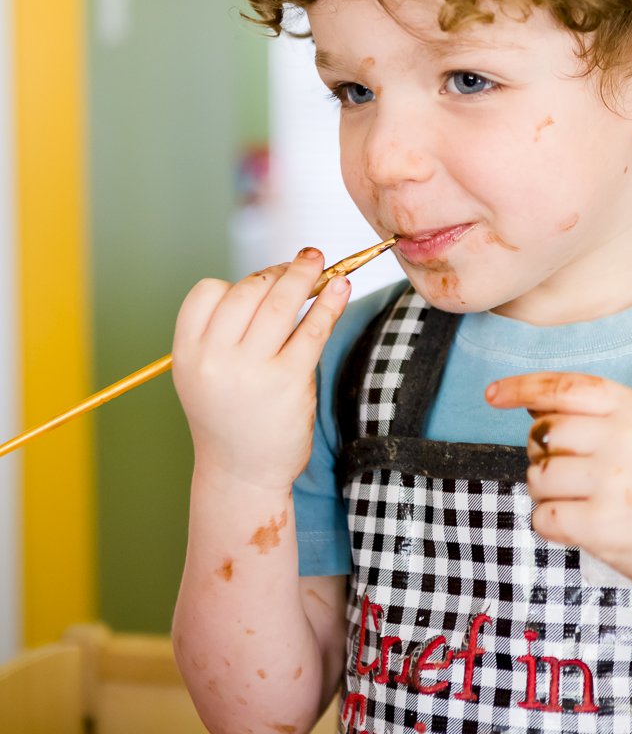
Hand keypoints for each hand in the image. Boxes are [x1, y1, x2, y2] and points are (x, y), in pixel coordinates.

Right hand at [172, 248, 350, 489]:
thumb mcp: (205, 373)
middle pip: (248, 291)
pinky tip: (341, 287)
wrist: (241, 473)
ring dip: (304, 274)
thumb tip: (277, 278)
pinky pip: (312, 330)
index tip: (260, 283)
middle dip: (277, 271)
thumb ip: (224, 331)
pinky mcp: (289, 381)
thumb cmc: (228, 416)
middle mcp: (215, 359)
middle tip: (300, 262)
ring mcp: (251, 370)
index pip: (207, 293)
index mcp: (188, 353)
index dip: (236, 282)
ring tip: (318, 261)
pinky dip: (329, 303)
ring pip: (281, 303)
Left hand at [486, 372, 631, 595]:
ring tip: (580, 500)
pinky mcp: (601, 526)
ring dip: (546, 492)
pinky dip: (550, 524)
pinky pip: (542, 517)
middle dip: (543, 454)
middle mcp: (622, 439)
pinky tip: (579, 525)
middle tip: (572, 473)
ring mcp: (612, 483)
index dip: (521, 387)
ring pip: (537, 476)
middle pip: (543, 434)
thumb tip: (528, 399)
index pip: (562, 388)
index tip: (493, 395)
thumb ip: (591, 412)